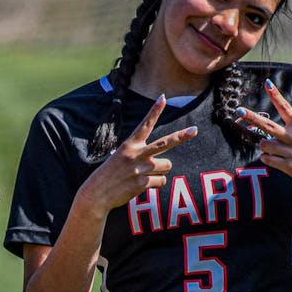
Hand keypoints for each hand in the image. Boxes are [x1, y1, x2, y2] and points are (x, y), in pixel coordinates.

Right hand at [79, 96, 197, 216]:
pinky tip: (140, 185)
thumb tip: (163, 163)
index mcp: (129, 145)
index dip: (154, 111)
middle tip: (195, 130)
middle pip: (165, 143)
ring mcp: (141, 168)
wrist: (97, 194)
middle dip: (181, 137)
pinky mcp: (144, 182)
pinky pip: (161, 181)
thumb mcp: (121, 158)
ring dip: (160, 170)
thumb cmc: (110, 174)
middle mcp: (137, 154)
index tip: (163, 97)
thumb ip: (141, 156)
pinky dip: (154, 184)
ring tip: (143, 174)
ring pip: (167, 165)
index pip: (145, 125)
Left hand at [240, 80, 291, 201]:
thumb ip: (288, 133)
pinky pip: (268, 159)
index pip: (286, 107)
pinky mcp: (289, 166)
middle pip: (268, 125)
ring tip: (273, 150)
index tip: (267, 83)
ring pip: (265, 145)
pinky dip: (267, 159)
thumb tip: (265, 136)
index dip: (275, 95)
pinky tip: (274, 159)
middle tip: (239, 110)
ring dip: (264, 147)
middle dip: (252, 117)